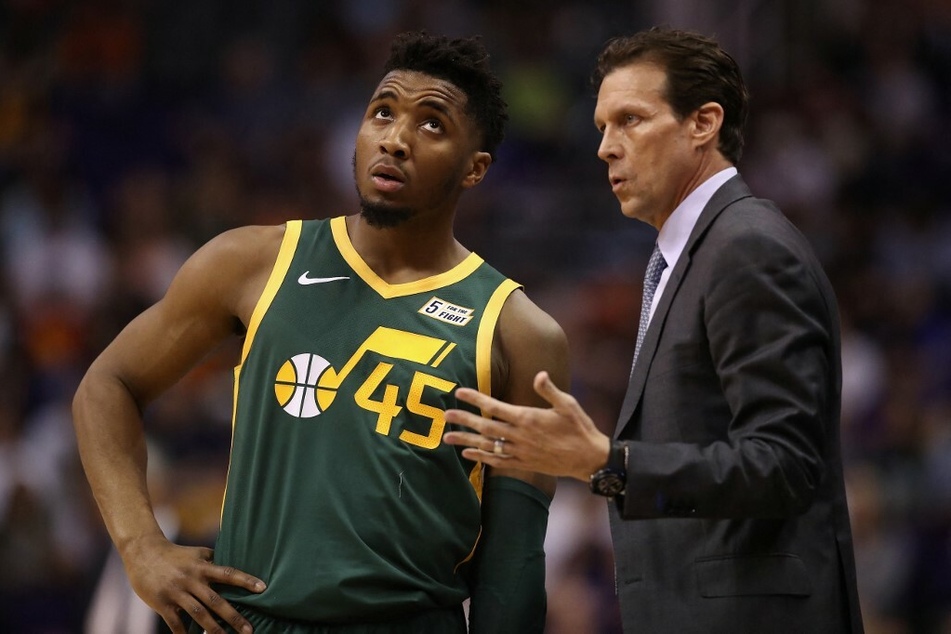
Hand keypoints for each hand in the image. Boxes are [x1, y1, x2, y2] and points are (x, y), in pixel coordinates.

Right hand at [122, 533, 264, 633]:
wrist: (144, 553)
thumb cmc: (175, 554)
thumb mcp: (197, 553)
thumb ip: (214, 561)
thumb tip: (233, 568)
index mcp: (202, 567)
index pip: (229, 573)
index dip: (246, 580)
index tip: (263, 588)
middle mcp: (192, 579)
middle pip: (216, 600)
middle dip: (233, 617)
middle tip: (249, 630)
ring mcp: (177, 592)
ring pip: (198, 614)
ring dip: (213, 629)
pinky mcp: (162, 603)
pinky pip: (175, 623)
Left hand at [443, 371, 610, 480]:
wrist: (588, 459)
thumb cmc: (579, 428)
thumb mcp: (568, 404)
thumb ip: (549, 390)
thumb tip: (539, 374)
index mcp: (528, 418)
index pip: (496, 407)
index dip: (476, 399)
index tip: (459, 392)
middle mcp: (520, 436)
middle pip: (485, 427)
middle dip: (464, 420)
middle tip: (446, 415)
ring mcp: (520, 452)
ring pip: (487, 446)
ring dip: (466, 441)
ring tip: (447, 438)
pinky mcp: (523, 463)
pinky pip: (497, 461)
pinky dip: (481, 458)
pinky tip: (468, 454)